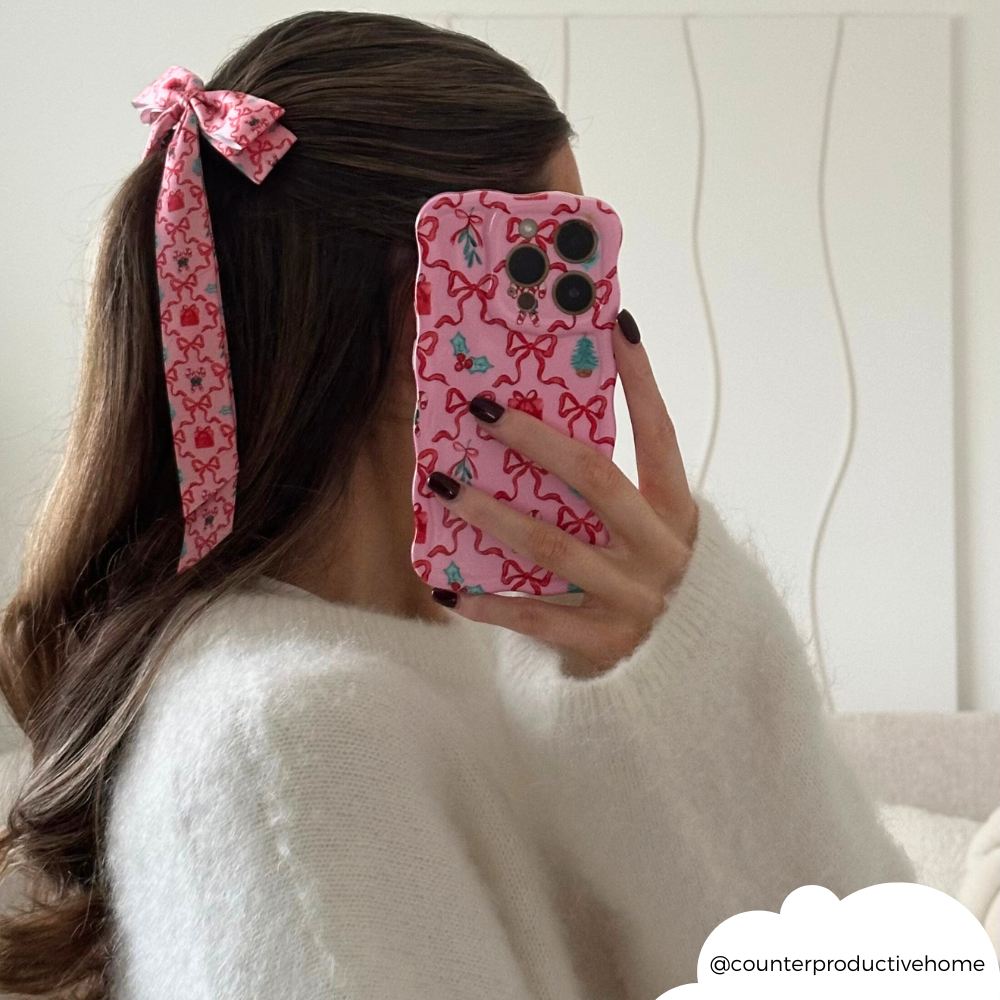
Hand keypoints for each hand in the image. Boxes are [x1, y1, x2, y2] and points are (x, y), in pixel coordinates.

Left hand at [425, 309, 699, 676]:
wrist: (686, 682)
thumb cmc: (653, 591)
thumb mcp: (653, 538)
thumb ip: (619, 498)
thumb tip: (548, 433)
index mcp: (679, 515)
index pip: (659, 435)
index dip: (640, 381)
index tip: (615, 326)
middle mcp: (662, 552)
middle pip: (595, 479)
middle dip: (536, 439)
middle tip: (481, 408)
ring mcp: (634, 599)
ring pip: (553, 544)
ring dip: (493, 512)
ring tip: (444, 483)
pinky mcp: (604, 644)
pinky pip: (535, 617)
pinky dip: (487, 603)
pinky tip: (444, 587)